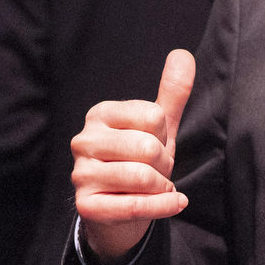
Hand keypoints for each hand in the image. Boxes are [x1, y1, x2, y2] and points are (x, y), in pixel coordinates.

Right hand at [71, 49, 196, 264]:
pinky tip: (173, 202)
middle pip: (148, 148)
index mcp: (100, 114)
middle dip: (164, 164)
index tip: (156, 146)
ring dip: (162, 186)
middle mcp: (84, 141)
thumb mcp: (158, 126)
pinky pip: (136, 206)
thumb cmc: (139, 162)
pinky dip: (164, 206)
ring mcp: (81, 175)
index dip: (164, 136)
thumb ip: (171, 92)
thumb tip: (183, 55)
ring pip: (142, 178)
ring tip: (155, 187)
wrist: (119, 210)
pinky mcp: (87, 206)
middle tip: (157, 170)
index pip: (153, 116)